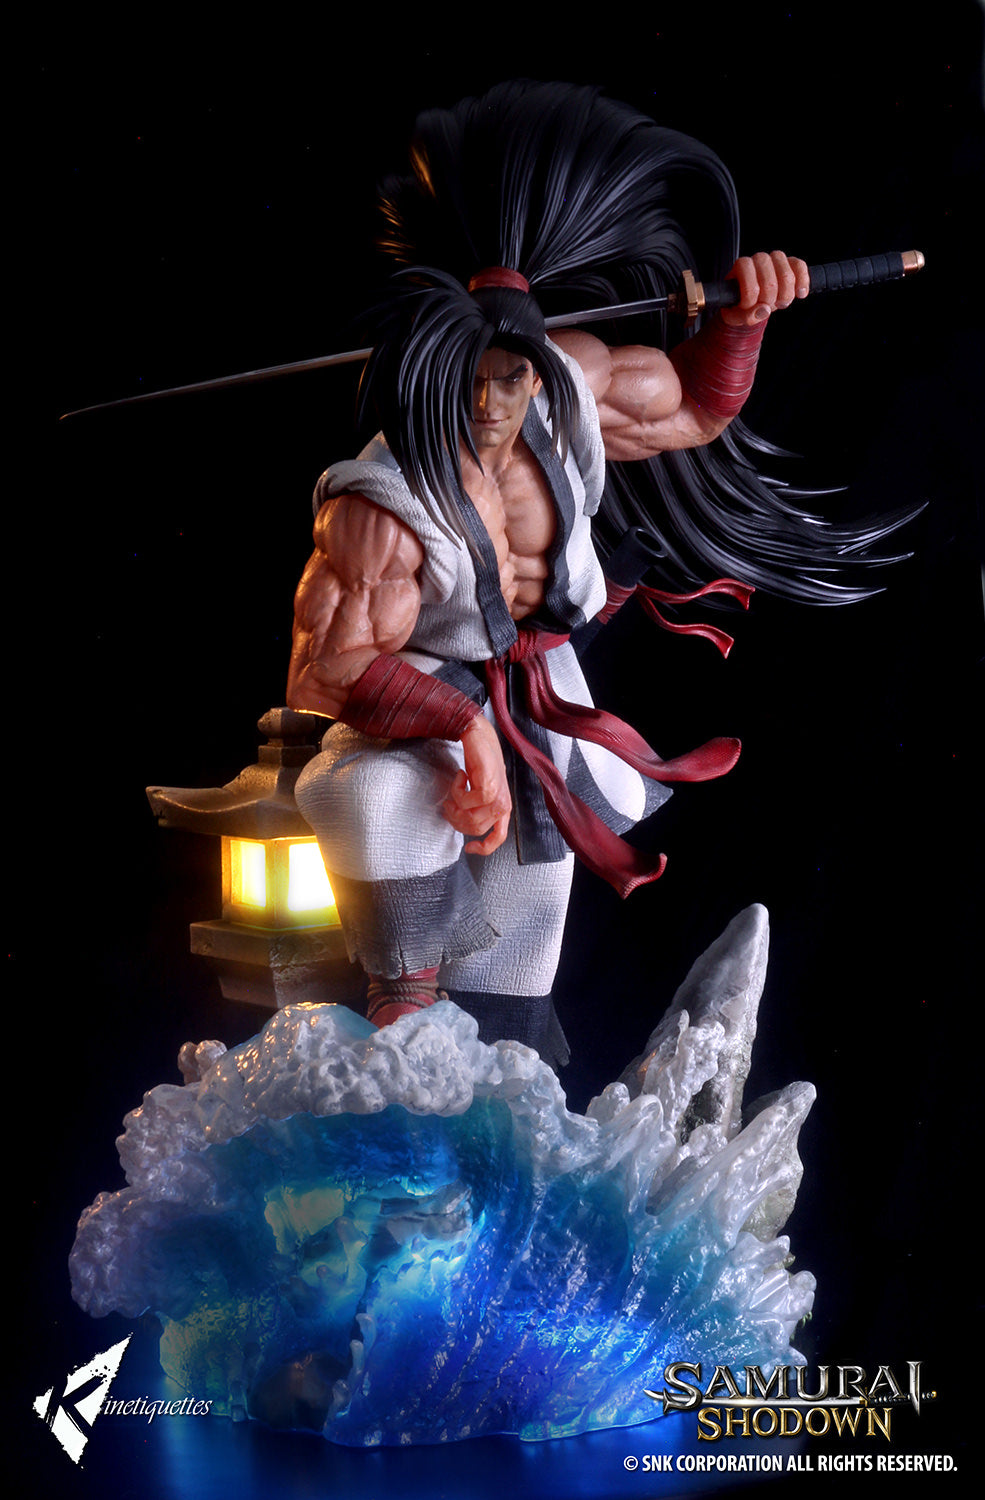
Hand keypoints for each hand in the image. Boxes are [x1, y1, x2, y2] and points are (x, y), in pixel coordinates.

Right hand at [442, 715, 511, 853]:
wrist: (478, 735)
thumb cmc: (478, 761)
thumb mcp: (479, 789)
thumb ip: (475, 807)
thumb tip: (459, 822)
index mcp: (502, 807)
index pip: (499, 836)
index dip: (484, 848)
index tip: (468, 848)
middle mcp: (503, 803)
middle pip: (475, 828)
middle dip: (456, 820)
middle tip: (448, 804)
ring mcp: (498, 794)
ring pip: (470, 818)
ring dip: (454, 806)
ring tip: (453, 789)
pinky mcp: (489, 784)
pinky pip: (466, 801)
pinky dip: (456, 789)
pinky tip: (460, 776)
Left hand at [720, 251, 808, 326]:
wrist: (752, 301)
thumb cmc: (741, 304)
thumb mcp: (736, 315)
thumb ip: (745, 316)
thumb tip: (763, 310)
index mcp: (742, 267)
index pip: (750, 284)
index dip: (751, 300)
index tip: (748, 306)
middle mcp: (759, 259)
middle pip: (770, 282)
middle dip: (770, 301)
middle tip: (767, 306)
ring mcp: (775, 259)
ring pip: (786, 275)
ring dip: (785, 295)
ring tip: (780, 302)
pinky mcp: (791, 262)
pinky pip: (800, 267)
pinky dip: (802, 282)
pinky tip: (800, 294)